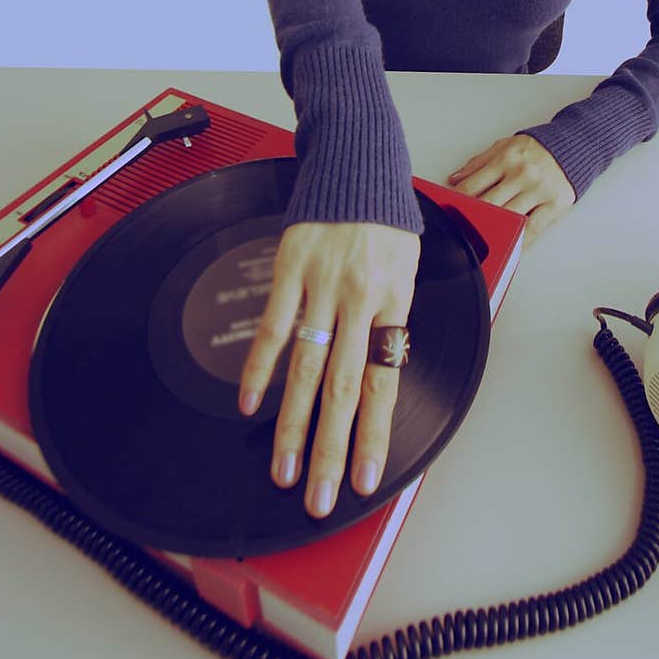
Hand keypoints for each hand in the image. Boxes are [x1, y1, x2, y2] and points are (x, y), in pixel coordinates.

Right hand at [238, 222, 419, 517]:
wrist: (358, 163)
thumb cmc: (386, 220)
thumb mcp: (407, 268)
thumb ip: (391, 319)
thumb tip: (380, 372)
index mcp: (395, 300)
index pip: (384, 381)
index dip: (373, 433)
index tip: (365, 476)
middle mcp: (360, 296)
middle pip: (344, 386)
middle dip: (331, 448)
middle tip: (321, 495)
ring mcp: (323, 284)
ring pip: (306, 366)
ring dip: (292, 423)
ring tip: (283, 467)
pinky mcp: (291, 267)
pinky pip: (274, 325)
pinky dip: (259, 366)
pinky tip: (251, 402)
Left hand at [448, 134, 574, 243]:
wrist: (572, 145)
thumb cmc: (536, 149)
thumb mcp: (504, 147)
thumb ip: (478, 163)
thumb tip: (455, 179)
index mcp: (505, 159)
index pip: (474, 185)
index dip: (458, 201)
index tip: (451, 212)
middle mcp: (521, 174)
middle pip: (489, 203)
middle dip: (473, 219)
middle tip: (463, 232)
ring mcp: (538, 190)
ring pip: (510, 217)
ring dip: (495, 232)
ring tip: (483, 242)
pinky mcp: (554, 204)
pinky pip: (533, 228)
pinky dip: (520, 241)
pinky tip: (511, 247)